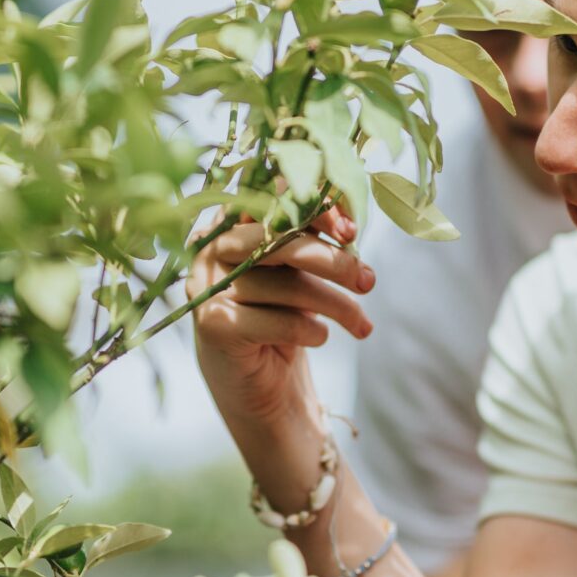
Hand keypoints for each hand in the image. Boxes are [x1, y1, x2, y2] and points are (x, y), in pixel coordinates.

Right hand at [187, 205, 375, 428]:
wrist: (252, 378)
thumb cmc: (279, 312)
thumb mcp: (298, 271)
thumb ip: (314, 240)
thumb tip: (349, 226)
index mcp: (228, 222)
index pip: (271, 198)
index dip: (316, 208)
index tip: (351, 231)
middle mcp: (210, 248)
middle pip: (282, 240)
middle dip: (335, 261)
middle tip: (368, 282)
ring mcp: (207, 286)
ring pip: (289, 285)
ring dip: (337, 306)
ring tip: (361, 324)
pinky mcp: (214, 324)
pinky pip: (282, 321)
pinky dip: (312, 331)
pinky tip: (319, 337)